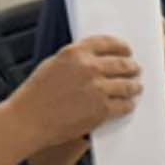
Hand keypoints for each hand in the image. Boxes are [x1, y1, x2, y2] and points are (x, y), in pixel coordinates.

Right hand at [14, 36, 142, 144]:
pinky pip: (124, 105)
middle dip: (132, 67)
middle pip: (122, 64)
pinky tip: (128, 103)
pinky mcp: (102, 110)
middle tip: (136, 69)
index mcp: (75, 53)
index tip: (127, 50)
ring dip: (134, 86)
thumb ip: (76, 60)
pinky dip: (128, 104)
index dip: (122, 46)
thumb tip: (96, 59)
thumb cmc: (35, 95)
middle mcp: (89, 68)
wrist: (28, 120)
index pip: (108, 43)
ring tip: (137, 87)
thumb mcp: (53, 65)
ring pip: (128, 85)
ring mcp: (98, 89)